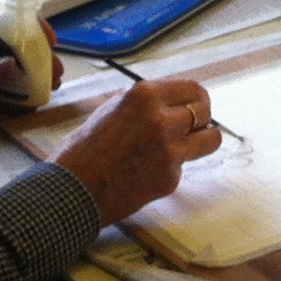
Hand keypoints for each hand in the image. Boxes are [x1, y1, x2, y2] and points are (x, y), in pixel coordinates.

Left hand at [0, 0, 60, 114]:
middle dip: (30, 59)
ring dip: (20, 81)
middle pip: (6, 46)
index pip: (2, 16)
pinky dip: (2, 100)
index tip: (49, 41)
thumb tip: (12, 70)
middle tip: (53, 74)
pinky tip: (20, 109)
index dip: (28, 25)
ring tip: (43, 93)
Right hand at [47, 76, 223, 224]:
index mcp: (145, 95)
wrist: (70, 192)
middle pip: (205, 111)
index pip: (193, 89)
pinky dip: (170, 169)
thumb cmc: (81, 150)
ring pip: (210, 139)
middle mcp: (162, 119)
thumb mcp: (111, 109)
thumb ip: (144, 104)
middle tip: (190, 127)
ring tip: (182, 146)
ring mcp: (169, 150)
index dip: (196, 98)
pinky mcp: (170, 178)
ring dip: (200, 141)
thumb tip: (169, 102)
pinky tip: (146, 172)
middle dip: (200, 118)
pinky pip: (183, 167)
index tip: (196, 105)